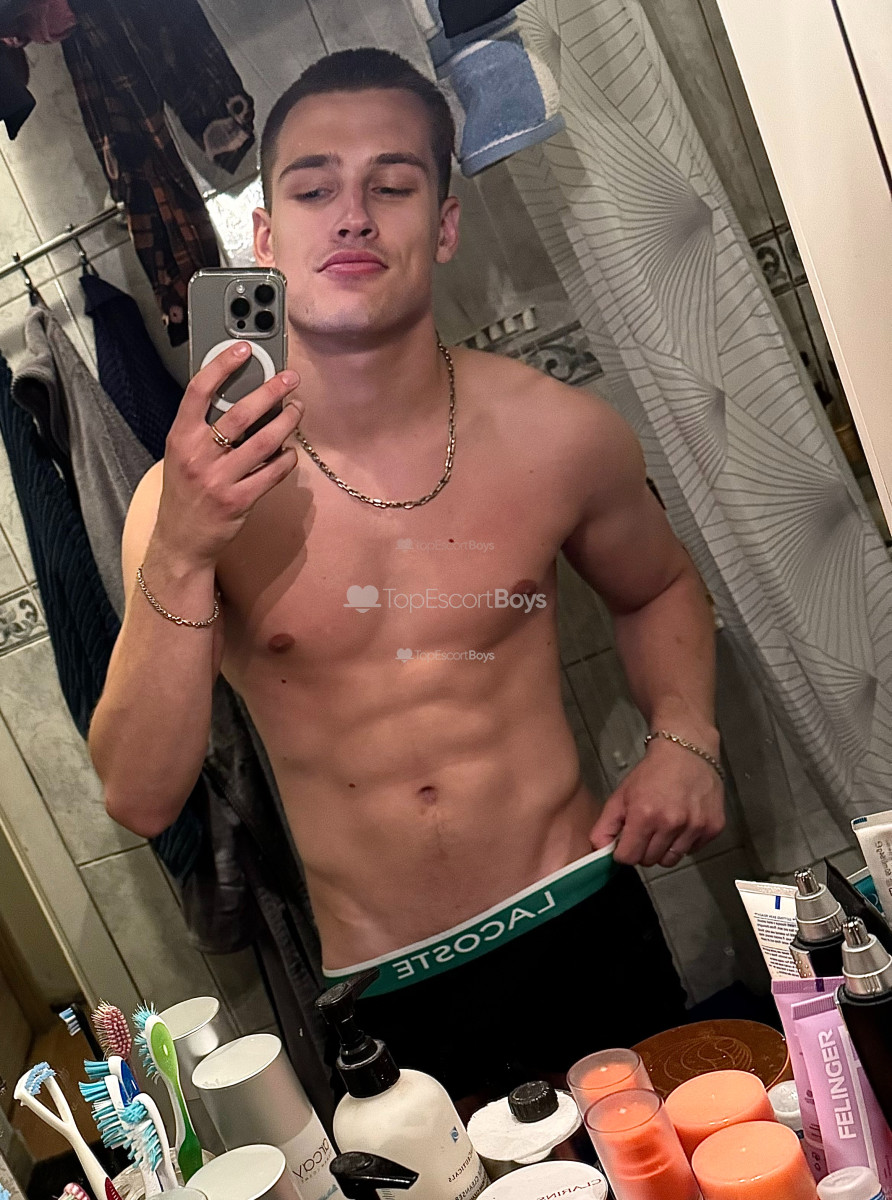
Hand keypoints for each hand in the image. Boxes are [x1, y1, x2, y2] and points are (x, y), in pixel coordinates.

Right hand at [155, 341, 302, 565]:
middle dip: (270, 391)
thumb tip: (240, 396)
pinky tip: (291, 451)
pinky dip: (286, 459)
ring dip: (286, 421)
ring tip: (297, 409)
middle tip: (290, 378)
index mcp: (180, 437)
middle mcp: (198, 455)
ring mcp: (219, 479)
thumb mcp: (181, 455)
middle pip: (240, 413)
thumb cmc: (185, 491)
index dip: (222, 365)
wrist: (181, 540)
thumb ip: (202, 429)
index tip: (244, 349)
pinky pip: (272, 473)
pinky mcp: (239, 500)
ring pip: (263, 442)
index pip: (198, 391)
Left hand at [589, 736, 724, 867]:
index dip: (624, 852)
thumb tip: (599, 851)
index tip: (627, 842)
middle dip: (643, 850)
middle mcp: (671, 823)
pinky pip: (692, 851)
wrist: (687, 751)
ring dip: (664, 848)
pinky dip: (685, 842)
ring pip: (671, 860)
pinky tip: (683, 821)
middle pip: (650, 861)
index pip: (629, 858)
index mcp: (644, 815)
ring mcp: (695, 826)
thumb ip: (605, 826)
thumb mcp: (621, 795)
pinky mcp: (713, 827)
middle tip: (646, 830)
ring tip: (664, 826)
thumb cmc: (652, 773)